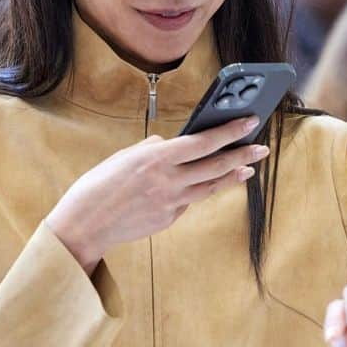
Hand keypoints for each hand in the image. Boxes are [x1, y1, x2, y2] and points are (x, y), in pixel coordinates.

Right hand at [45, 116, 268, 270]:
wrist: (85, 225)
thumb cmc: (98, 185)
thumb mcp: (124, 157)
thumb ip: (152, 149)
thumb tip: (170, 145)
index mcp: (157, 158)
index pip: (203, 141)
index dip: (229, 131)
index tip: (249, 121)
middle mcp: (169, 180)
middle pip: (215, 165)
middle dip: (242, 154)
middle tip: (261, 147)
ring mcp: (171, 203)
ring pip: (210, 186)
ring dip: (231, 176)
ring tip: (248, 168)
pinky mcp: (168, 219)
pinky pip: (187, 201)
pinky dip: (196, 191)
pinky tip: (199, 185)